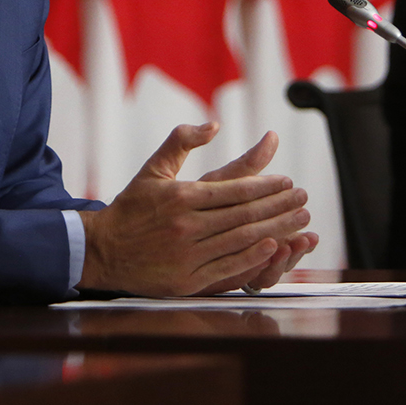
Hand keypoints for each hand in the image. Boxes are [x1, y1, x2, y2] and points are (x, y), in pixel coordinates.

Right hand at [78, 123, 312, 295]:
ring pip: (241, 240)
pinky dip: (253, 257)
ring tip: (299, 222)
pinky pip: (228, 269)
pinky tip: (273, 247)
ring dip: (276, 230)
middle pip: (244, 215)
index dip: (267, 185)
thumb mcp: (153, 169)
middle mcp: (186, 225)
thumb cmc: (131, 207)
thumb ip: (181, 142)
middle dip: (280, 206)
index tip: (288, 181)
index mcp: (181, 196)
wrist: (101, 250)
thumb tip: (214, 124)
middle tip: (304, 199)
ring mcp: (186, 255)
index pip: (235, 189)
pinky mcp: (186, 280)